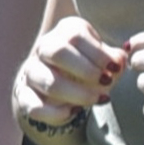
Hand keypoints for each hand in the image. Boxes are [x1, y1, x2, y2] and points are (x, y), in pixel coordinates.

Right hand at [16, 16, 125, 139]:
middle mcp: (43, 48)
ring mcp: (31, 71)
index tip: (115, 67)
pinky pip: (33, 106)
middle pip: (57, 52)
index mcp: (64, 32)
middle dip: (85, 70)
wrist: (59, 80)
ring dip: (76, 94)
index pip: (75, 36)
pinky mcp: (24, 94)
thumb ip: (114, 59)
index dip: (98, 53)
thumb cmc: (88, 65)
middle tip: (106, 82)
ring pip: (47, 81)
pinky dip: (56, 113)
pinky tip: (75, 112)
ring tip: (98, 99)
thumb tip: (119, 61)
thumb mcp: (102, 57)